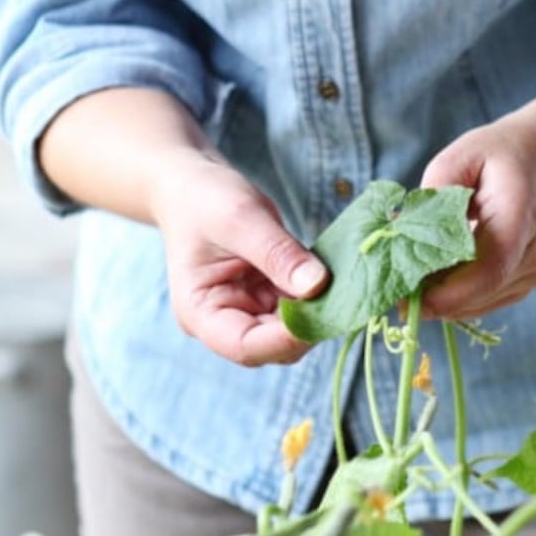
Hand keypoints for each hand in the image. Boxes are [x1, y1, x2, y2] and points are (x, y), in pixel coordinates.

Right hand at [154, 152, 327, 365]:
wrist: (193, 188)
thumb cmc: (206, 200)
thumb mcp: (242, 218)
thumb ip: (277, 253)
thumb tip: (318, 286)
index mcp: (199, 313)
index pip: (245, 346)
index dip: (287, 338)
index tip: (324, 310)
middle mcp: (221, 324)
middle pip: (272, 347)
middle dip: (308, 325)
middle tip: (343, 292)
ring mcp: (246, 315)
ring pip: (291, 333)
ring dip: (317, 312)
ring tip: (339, 280)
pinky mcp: (266, 302)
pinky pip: (297, 310)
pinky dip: (316, 297)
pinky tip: (331, 275)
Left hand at [418, 110, 535, 321]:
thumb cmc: (498, 157)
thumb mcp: (462, 155)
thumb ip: (435, 194)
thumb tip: (402, 232)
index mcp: (519, 214)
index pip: (489, 268)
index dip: (447, 293)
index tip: (405, 298)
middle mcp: (533, 252)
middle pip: (479, 292)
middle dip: (433, 298)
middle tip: (393, 289)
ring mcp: (533, 272)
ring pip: (478, 304)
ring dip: (442, 299)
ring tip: (411, 277)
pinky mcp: (524, 284)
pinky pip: (483, 302)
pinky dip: (455, 297)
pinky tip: (435, 278)